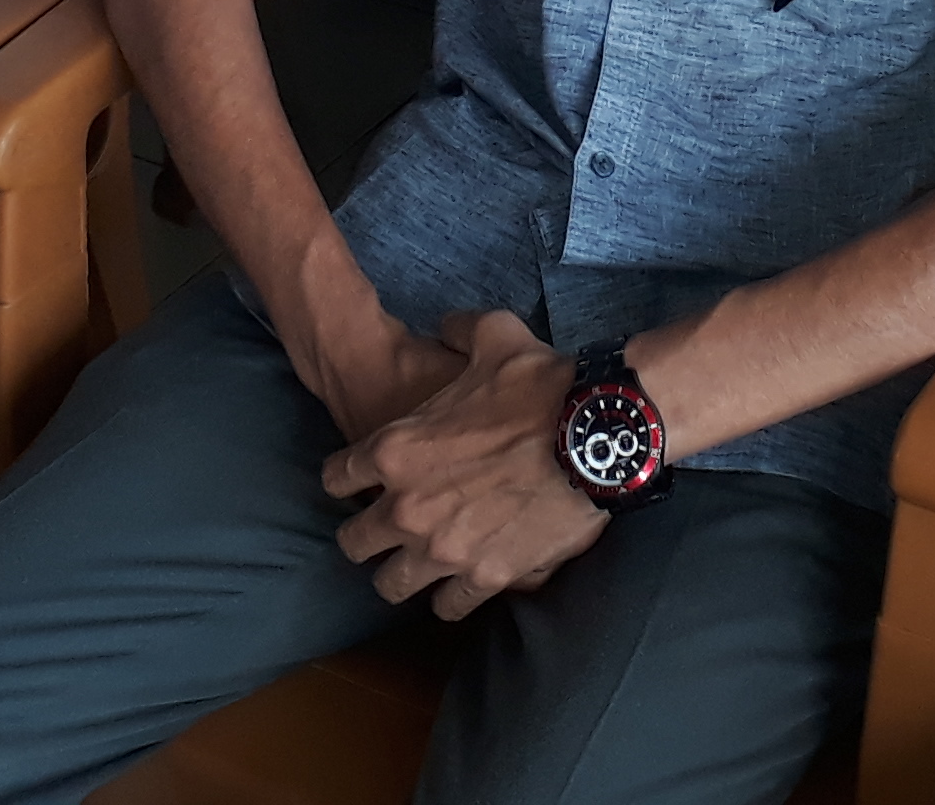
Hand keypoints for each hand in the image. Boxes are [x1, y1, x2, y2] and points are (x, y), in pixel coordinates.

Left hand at [321, 310, 606, 618]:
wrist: (597, 435)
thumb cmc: (541, 385)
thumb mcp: (494, 337)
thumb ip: (459, 330)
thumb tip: (448, 327)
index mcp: (395, 448)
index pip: (336, 476)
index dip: (346, 476)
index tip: (360, 478)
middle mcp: (407, 507)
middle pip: (353, 542)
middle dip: (364, 534)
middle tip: (385, 527)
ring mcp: (444, 549)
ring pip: (392, 585)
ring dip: (401, 573)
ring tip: (416, 565)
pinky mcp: (486, 576)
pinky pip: (448, 607)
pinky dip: (450, 598)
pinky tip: (458, 585)